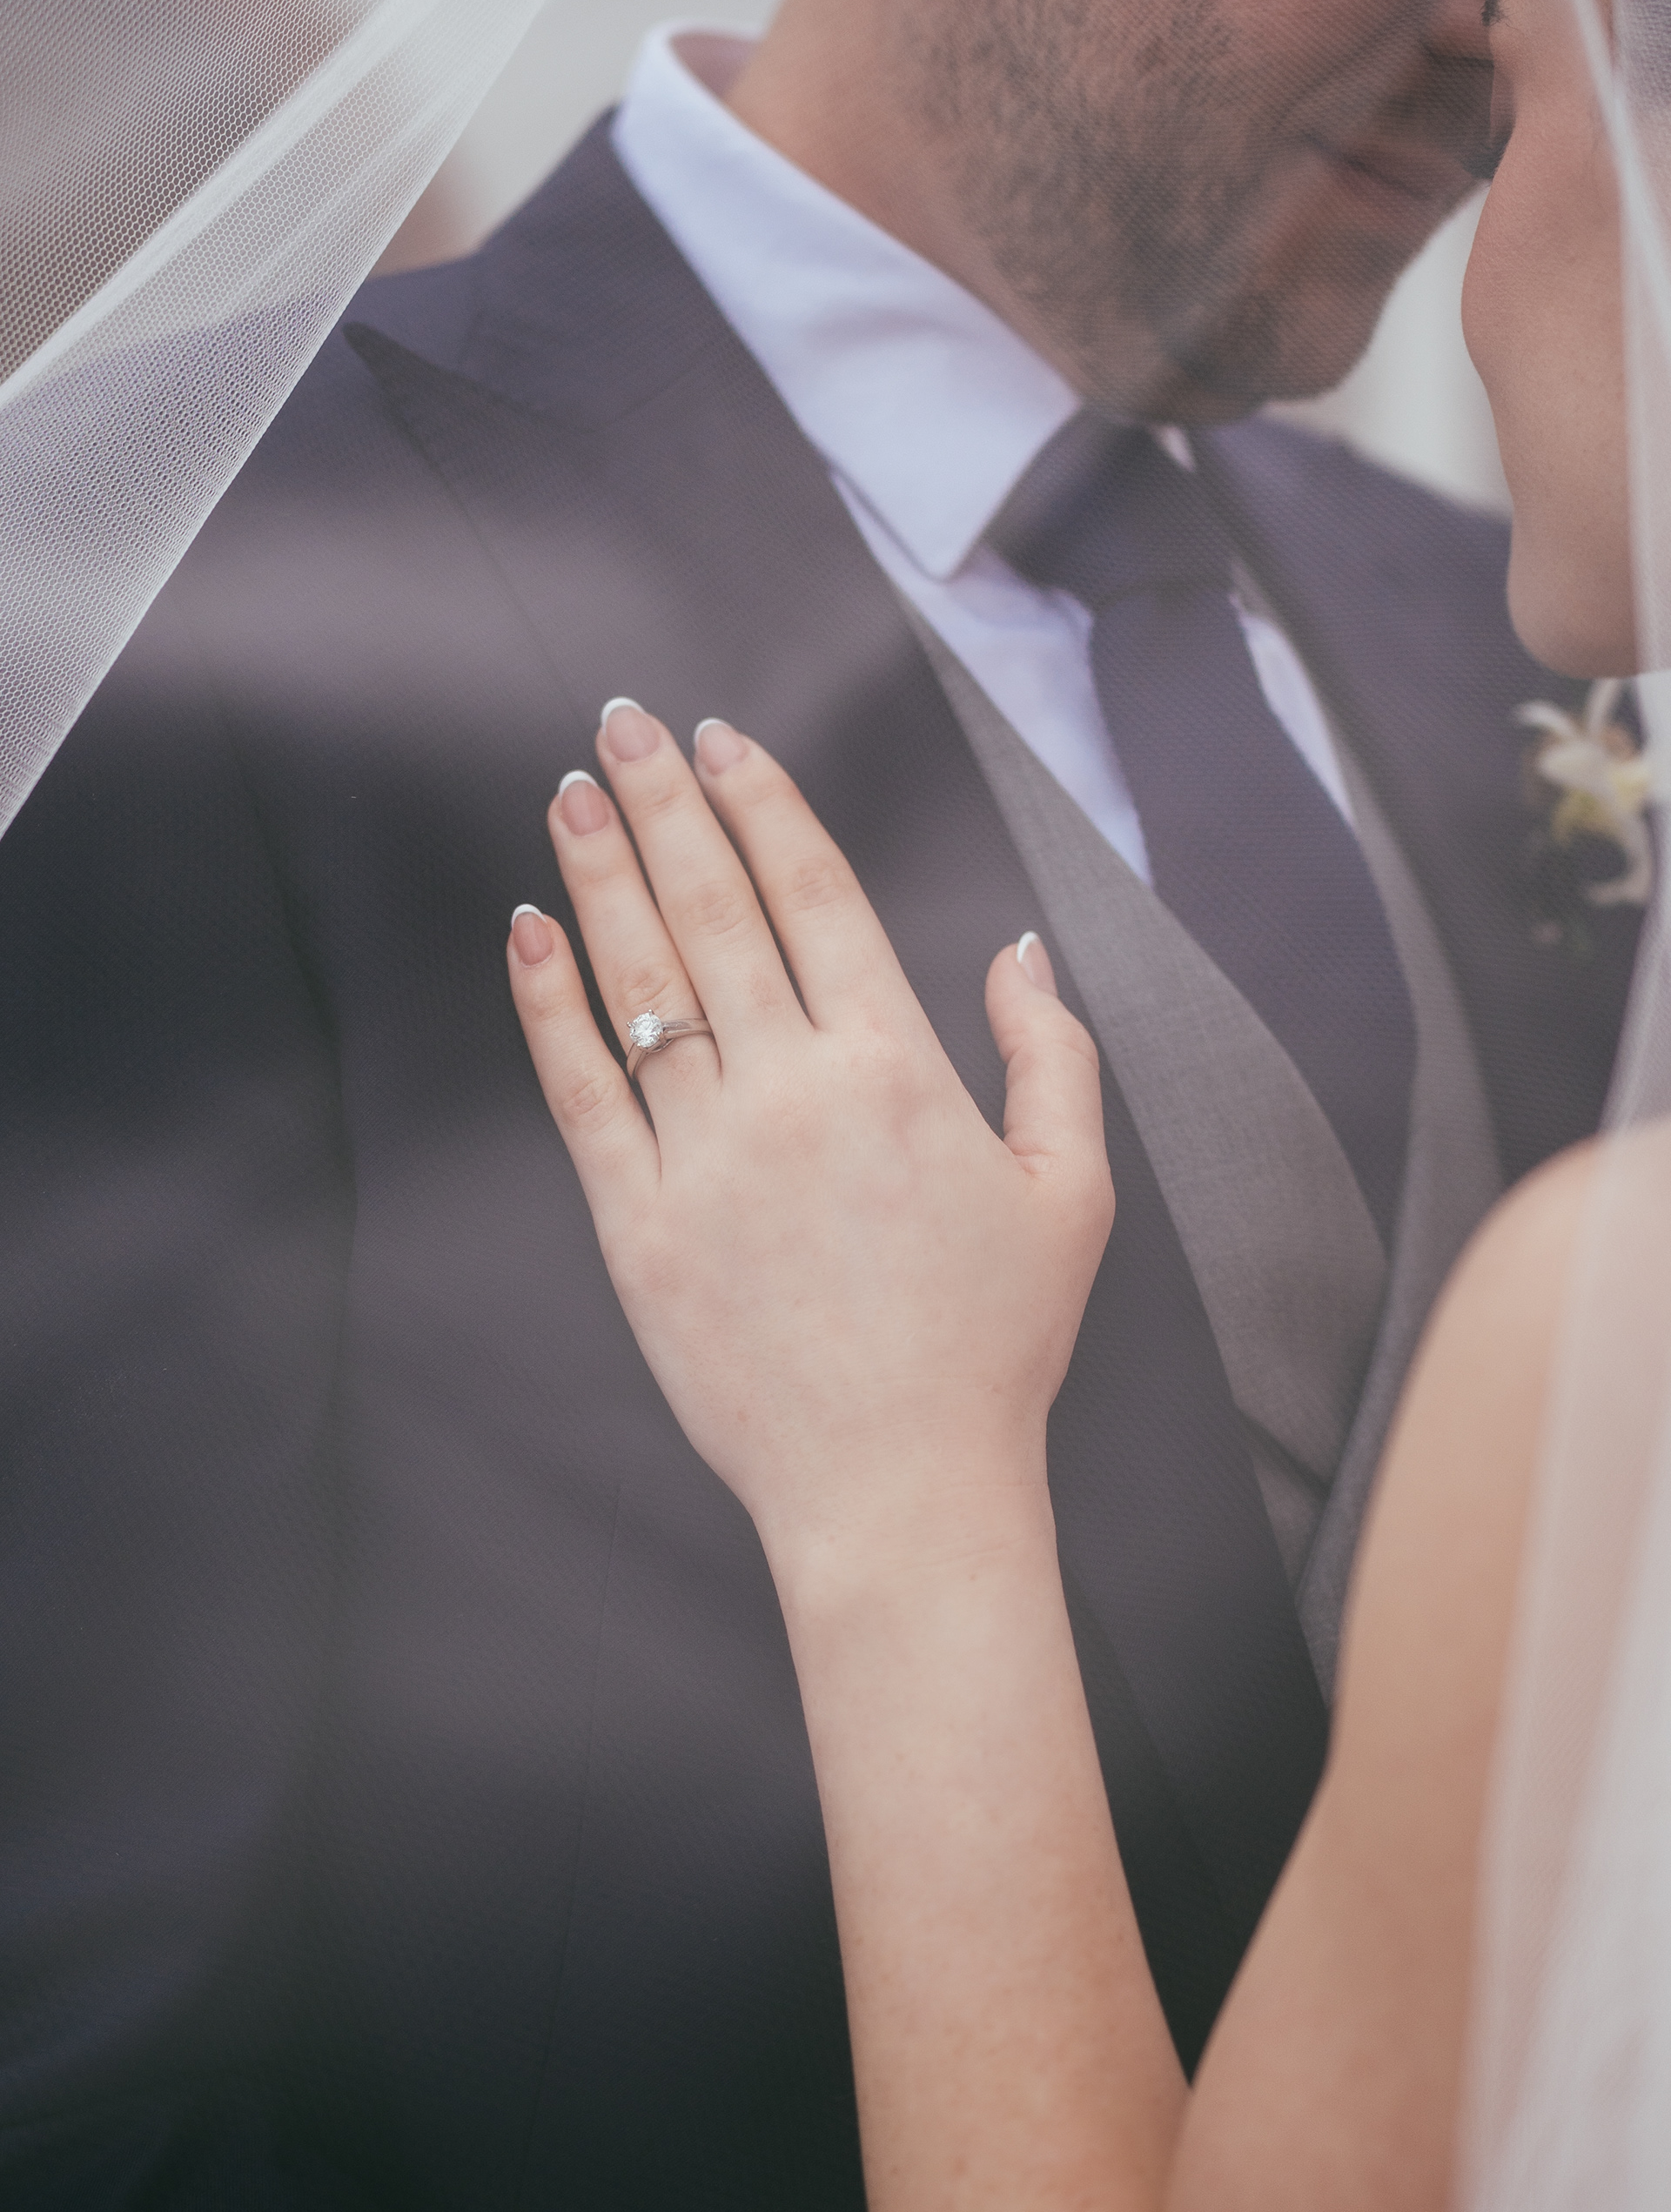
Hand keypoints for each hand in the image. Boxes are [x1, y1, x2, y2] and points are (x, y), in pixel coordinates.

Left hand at [506, 700, 1113, 1595]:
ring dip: (603, 876)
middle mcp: (793, 1092)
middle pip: (717, 912)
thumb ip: (1050, 1054)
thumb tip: (1015, 946)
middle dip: (667, 804)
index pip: (815, 897)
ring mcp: (707, 1157)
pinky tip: (529, 933)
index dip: (763, 806)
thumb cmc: (993, 1347)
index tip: (722, 739)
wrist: (900, 1490)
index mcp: (897, 1071)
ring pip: (643, 983)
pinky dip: (550, 1008)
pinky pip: (583, 1093)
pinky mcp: (641, 1226)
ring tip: (571, 792)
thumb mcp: (1070, 1192)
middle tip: (623, 722)